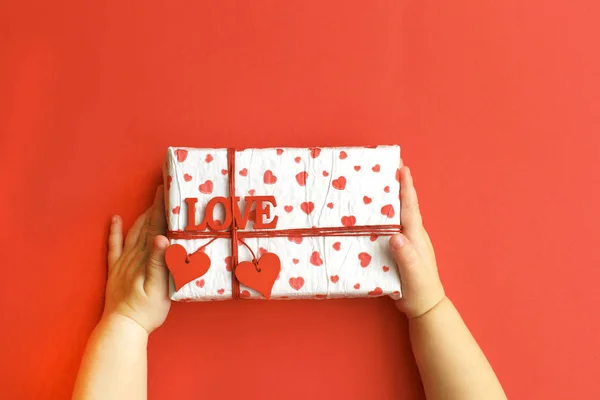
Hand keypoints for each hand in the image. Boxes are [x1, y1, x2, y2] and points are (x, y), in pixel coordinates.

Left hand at [103, 186, 170, 333]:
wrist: (122, 327)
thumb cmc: (146, 311)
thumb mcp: (160, 289)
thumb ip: (160, 263)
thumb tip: (162, 238)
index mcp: (147, 259)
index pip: (156, 229)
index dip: (162, 210)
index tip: (167, 192)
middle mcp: (134, 256)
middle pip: (146, 227)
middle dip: (155, 207)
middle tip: (162, 190)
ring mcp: (123, 262)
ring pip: (134, 233)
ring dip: (142, 216)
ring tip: (150, 203)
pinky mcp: (115, 270)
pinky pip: (114, 246)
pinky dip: (115, 231)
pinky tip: (116, 219)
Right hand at [389, 167, 445, 317]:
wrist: (425, 307)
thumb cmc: (421, 290)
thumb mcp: (414, 274)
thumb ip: (407, 256)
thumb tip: (396, 237)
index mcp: (415, 236)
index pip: (410, 206)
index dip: (406, 186)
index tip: (402, 166)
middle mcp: (411, 235)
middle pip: (402, 205)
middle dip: (396, 185)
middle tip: (386, 168)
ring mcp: (406, 243)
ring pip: (395, 216)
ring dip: (387, 200)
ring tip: (375, 186)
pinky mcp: (398, 252)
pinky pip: (388, 229)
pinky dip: (381, 218)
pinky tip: (371, 218)